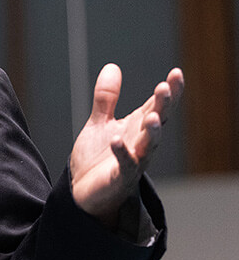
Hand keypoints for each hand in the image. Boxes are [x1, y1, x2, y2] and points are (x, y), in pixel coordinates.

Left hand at [70, 64, 184, 228]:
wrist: (83, 191)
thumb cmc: (97, 158)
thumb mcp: (100, 123)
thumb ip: (107, 98)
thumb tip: (112, 67)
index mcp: (137, 128)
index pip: (156, 106)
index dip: (168, 91)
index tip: (176, 73)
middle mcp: (140, 143)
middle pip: (156, 122)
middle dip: (162, 106)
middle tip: (165, 87)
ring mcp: (132, 161)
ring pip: (147, 145)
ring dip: (152, 131)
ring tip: (153, 117)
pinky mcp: (119, 177)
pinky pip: (124, 165)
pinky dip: (122, 154)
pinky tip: (117, 142)